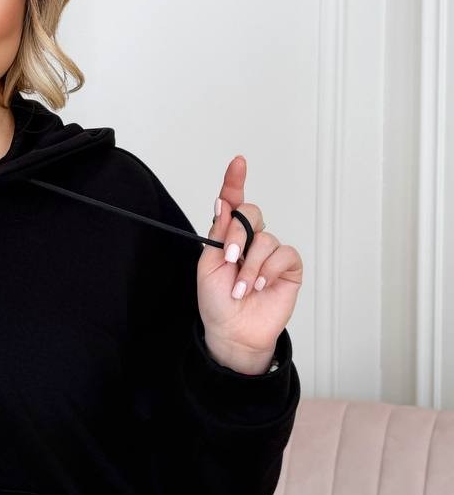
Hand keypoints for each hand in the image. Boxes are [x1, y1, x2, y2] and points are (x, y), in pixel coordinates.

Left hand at [198, 155, 302, 368]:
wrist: (233, 331)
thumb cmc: (217, 302)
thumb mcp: (207, 265)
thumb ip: (218, 233)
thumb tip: (223, 202)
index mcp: (228, 236)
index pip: (233, 203)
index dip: (235, 182)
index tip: (238, 163)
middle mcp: (251, 240)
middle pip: (252, 213)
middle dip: (238, 234)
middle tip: (229, 258)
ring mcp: (270, 253)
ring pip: (267, 238)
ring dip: (250, 265)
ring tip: (242, 288)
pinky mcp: (288, 267)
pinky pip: (283, 254)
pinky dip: (268, 270)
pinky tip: (260, 286)